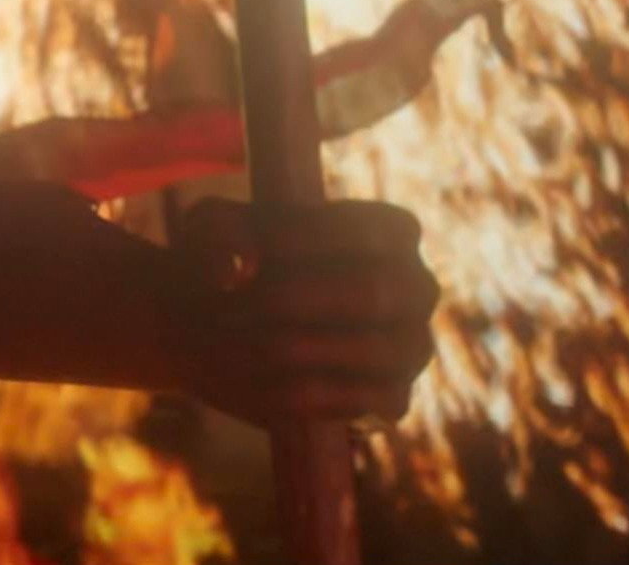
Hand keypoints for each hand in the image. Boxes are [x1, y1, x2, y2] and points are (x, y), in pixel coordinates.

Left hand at [166, 196, 438, 427]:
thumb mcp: (212, 232)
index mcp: (391, 232)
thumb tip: (242, 259)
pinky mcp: (394, 396)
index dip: (312, 239)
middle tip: (233, 305)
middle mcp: (416, 287)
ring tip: (238, 340)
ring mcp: (412, 344)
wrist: (222, 328)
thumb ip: (223, 230)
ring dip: (292, 344)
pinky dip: (304, 389)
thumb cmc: (229, 261)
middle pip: (374, 291)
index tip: (256, 249)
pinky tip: (258, 377)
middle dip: (296, 299)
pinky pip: (361, 398)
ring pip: (371, 347)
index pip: (369, 232)